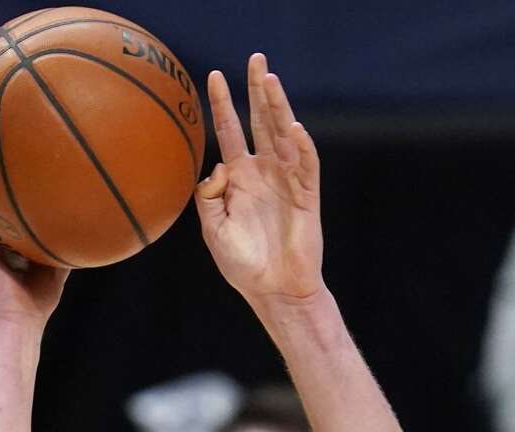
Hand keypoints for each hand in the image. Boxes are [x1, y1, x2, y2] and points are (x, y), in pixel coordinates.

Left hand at [194, 54, 323, 306]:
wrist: (274, 290)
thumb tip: (217, 167)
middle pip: (261, 121)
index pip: (230, 131)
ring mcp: (287, 179)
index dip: (223, 104)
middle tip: (256, 58)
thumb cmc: (242, 263)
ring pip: (283, 133)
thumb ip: (207, 199)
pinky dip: (301, 146)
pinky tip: (293, 128)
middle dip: (258, 90)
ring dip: (278, 106)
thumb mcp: (213, 231)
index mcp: (239, 177)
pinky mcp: (307, 194)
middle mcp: (264, 171)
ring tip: (271, 80)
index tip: (214, 76)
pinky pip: (306, 164)